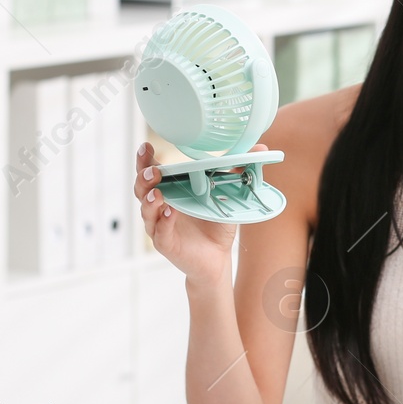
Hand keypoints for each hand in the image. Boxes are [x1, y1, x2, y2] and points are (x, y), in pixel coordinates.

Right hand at [134, 141, 266, 286]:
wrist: (218, 257)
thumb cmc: (215, 223)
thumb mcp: (229, 194)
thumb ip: (238, 171)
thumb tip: (259, 148)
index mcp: (170, 190)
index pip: (151, 172)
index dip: (145, 160)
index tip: (146, 146)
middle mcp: (160, 206)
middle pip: (142, 189)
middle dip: (144, 178)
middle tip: (153, 170)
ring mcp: (160, 225)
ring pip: (147, 211)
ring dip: (150, 200)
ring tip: (158, 192)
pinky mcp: (166, 244)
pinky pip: (160, 232)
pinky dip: (163, 221)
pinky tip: (169, 212)